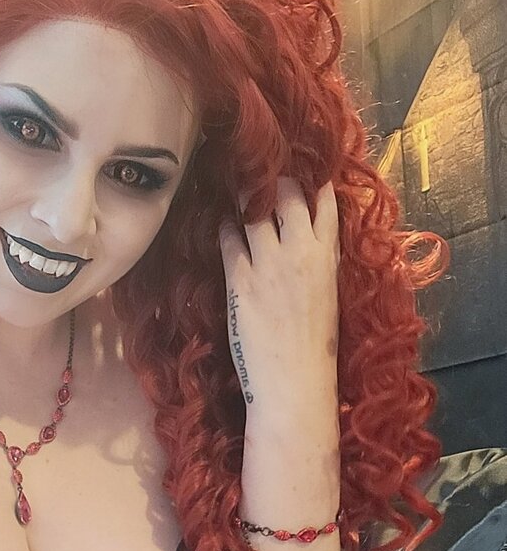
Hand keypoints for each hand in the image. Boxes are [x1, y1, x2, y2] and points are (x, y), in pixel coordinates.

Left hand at [218, 176, 340, 416]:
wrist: (295, 382)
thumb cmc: (315, 347)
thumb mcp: (328, 295)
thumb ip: (320, 262)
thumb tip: (310, 239)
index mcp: (328, 256)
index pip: (324, 201)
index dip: (311, 180)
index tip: (299, 168)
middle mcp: (300, 251)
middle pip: (288, 192)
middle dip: (274, 177)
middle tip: (260, 171)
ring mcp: (269, 263)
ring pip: (255, 209)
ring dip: (245, 196)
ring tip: (237, 189)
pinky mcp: (240, 280)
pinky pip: (229, 238)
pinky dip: (225, 226)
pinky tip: (222, 223)